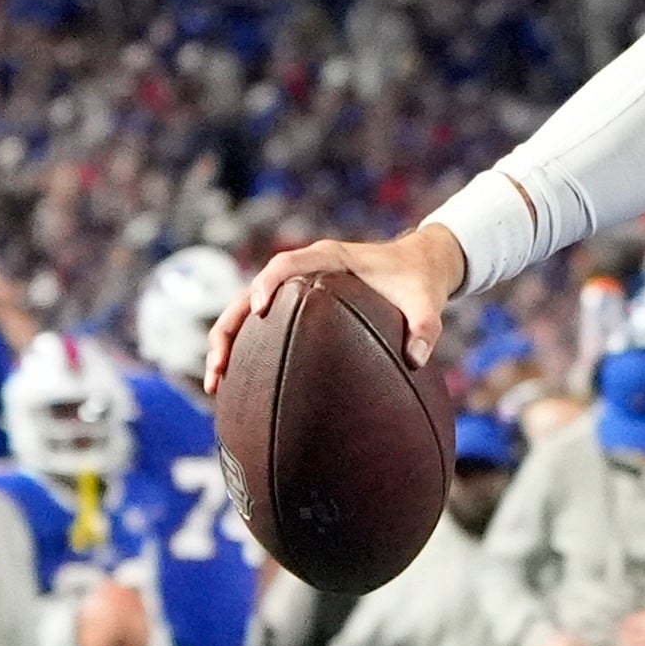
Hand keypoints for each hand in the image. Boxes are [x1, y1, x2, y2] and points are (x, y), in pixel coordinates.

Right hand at [205, 223, 465, 388]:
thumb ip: (427, 327)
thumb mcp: (428, 302)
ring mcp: (296, 290)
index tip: (258, 308)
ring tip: (215, 385)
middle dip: (229, 328)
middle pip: (250, 292)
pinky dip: (246, 352)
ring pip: (246, 313)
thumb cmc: (418, 281)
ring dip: (227, 344)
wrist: (418, 265)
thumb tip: (415, 359)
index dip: (268, 282)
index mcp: (330, 258)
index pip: (287, 263)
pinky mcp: (297, 308)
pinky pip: (263, 327)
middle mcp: (305, 271)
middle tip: (217, 367)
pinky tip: (240, 386)